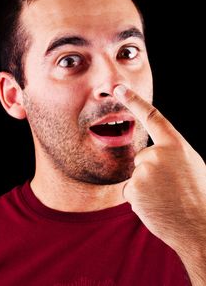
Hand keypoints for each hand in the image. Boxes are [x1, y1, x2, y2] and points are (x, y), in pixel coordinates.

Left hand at [114, 85, 205, 255]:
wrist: (197, 227)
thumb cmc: (195, 195)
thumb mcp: (190, 164)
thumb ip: (171, 152)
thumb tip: (155, 149)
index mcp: (175, 145)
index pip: (152, 117)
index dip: (134, 101)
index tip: (119, 88)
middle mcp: (158, 154)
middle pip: (142, 156)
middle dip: (150, 170)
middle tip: (169, 186)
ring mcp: (144, 171)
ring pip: (136, 175)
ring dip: (145, 186)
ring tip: (164, 197)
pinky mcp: (133, 188)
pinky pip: (131, 190)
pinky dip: (140, 198)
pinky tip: (155, 205)